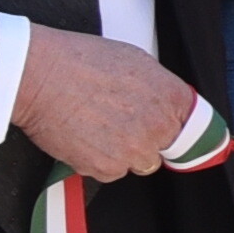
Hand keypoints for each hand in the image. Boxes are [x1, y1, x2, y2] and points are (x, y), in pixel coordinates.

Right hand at [12, 27, 215, 180]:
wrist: (39, 76)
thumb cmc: (79, 61)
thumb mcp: (135, 60)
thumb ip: (159, 87)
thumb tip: (165, 102)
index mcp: (172, 97)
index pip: (194, 126)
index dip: (175, 126)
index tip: (168, 131)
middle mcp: (159, 127)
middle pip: (164, 147)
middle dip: (145, 138)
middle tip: (117, 121)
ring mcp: (134, 150)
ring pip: (137, 162)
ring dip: (121, 152)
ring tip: (96, 126)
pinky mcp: (107, 168)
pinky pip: (110, 172)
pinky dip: (97, 160)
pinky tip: (83, 137)